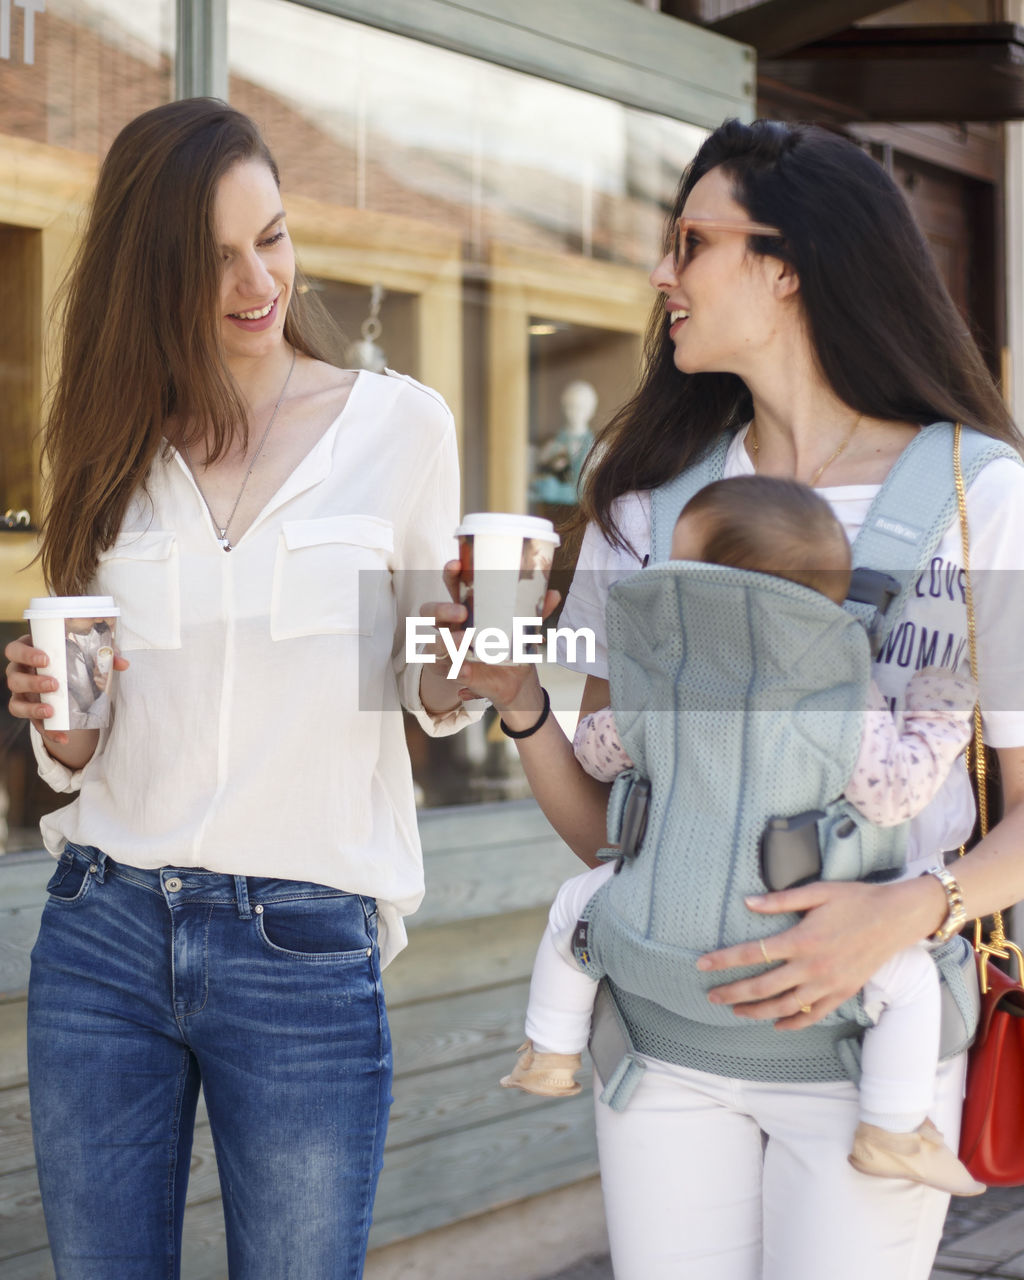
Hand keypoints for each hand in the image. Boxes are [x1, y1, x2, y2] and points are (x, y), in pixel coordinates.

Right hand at [5, 634, 128, 745]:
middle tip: (55, 685)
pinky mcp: (29, 712)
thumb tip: (124, 664)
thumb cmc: (73, 658)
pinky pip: (32, 723)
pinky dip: (47, 731)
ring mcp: (21, 694)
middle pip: (13, 678)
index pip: (15, 650)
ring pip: (16, 703)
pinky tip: (63, 736)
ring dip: (33, 708)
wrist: (69, 678)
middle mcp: (19, 673)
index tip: (46, 659)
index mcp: (29, 651)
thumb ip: (105, 656)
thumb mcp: (88, 654)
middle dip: (32, 682)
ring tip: (51, 711)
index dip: (26, 654)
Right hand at [417, 560, 558, 715]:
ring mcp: (448, 649)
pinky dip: (454, 668)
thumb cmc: (511, 645)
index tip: (456, 564)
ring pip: (431, 642)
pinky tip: (466, 669)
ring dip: (445, 641)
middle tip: (461, 612)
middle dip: (441, 609)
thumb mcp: (525, 626)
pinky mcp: (452, 670)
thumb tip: (552, 593)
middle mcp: (451, 626)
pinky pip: (442, 669)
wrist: (515, 680)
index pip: (452, 586)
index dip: (450, 574)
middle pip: (429, 612)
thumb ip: (535, 611)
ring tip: (464, 641)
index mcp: (466, 607)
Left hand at [696, 877, 927, 1028]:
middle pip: (762, 987)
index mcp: (801, 939)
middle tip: (711, 996)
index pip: (752, 953)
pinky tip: (776, 1024)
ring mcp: (828, 984)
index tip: (702, 964)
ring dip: (757, 1011)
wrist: (896, 918)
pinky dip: (793, 1023)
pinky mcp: (843, 993)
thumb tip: (747, 902)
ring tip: (735, 1011)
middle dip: (732, 993)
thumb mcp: (817, 891)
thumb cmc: (855, 899)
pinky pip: (813, 1015)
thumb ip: (780, 900)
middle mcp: (811, 967)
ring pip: (784, 1006)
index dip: (724, 960)